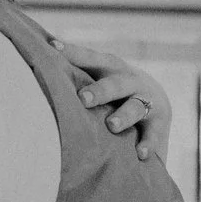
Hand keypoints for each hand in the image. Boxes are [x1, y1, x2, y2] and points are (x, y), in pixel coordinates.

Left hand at [54, 39, 167, 161]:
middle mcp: (131, 81)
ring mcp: (148, 101)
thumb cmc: (114, 92)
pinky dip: (148, 143)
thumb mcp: (100, 78)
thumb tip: (40, 54)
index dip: (74, 52)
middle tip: (83, 99)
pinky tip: (140, 154)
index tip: (53, 47)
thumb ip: (76, 74)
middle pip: (115, 83)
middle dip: (100, 90)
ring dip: (123, 116)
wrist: (158, 102)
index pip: (92, 59)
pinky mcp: (160, 123)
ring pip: (135, 107)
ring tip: (112, 126)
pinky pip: (154, 133)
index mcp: (112, 68)